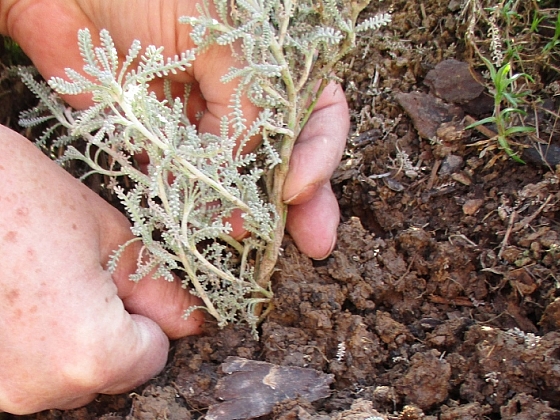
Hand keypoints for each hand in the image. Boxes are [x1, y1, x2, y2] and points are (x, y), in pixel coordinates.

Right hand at [0, 127, 203, 413]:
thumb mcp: (104, 233)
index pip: (152, 357)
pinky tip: (14, 298)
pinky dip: (30, 342)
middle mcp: (38, 388)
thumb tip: (191, 321)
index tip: (121, 281)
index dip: (147, 318)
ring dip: (67, 337)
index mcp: (87, 352)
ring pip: (65, 374)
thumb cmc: (17, 195)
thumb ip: (154, 286)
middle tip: (75, 272)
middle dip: (109, 329)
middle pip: (109, 372)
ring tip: (38, 281)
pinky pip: (26, 371)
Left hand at [1, 0, 347, 258]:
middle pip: (289, 158)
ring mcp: (205, 127)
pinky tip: (209, 230)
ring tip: (249, 239)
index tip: (296, 189)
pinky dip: (200, 213)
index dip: (319, 154)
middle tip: (315, 242)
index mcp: (273, 68)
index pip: (319, 116)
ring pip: (240, 181)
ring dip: (249, 215)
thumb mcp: (223, 42)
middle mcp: (246, 102)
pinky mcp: (164, 148)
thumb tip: (246, 184)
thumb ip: (247, 113)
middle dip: (304, 203)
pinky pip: (190, 187)